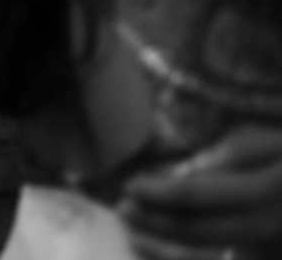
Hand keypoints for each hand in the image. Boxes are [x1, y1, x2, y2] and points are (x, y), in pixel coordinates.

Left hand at [118, 126, 281, 259]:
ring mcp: (271, 250)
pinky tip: (162, 252)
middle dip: (158, 224)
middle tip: (124, 211)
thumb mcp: (273, 144)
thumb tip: (184, 174)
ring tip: (136, 236)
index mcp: (269, 190)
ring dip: (168, 252)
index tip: (131, 185)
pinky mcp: (267, 257)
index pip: (201, 195)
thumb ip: (232, 155)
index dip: (161, 192)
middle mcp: (270, 227)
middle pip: (203, 231)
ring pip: (212, 259)